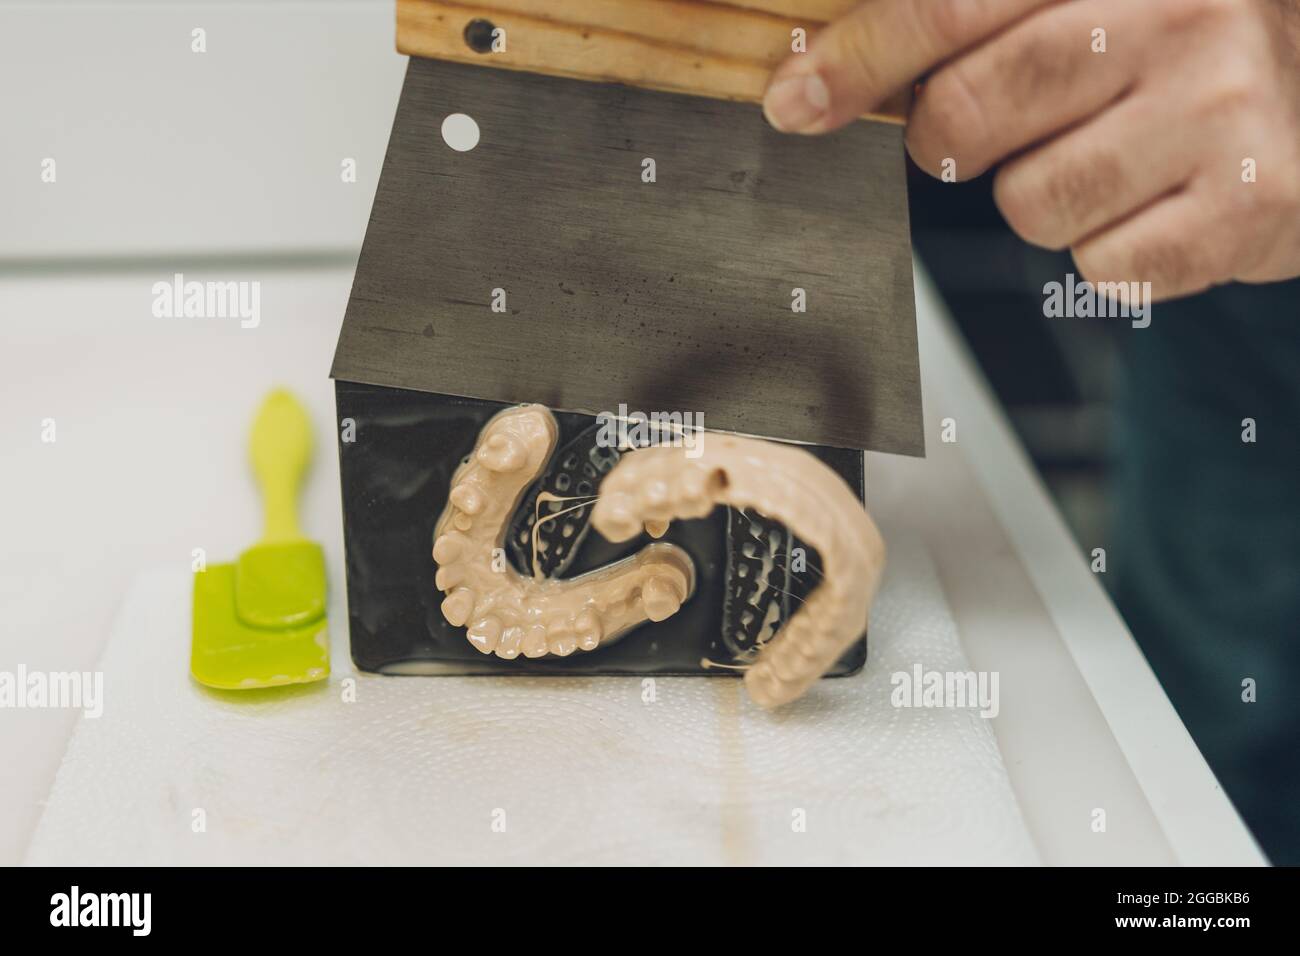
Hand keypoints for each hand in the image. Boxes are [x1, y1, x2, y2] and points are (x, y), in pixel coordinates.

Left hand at [763, 0, 1299, 299]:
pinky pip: (1098, 267)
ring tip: (1106, 158)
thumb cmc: (1171, 57)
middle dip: (949, 139)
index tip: (793, 102)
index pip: (951, 6)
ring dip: (1039, 198)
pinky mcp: (1247, 209)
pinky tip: (1154, 203)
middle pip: (969, 113)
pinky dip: (1105, 251)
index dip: (858, 58)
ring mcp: (1220, 113)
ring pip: (1027, 205)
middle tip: (992, 126)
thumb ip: (973, 22)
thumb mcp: (1084, 3)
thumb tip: (814, 82)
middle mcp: (1179, 17)